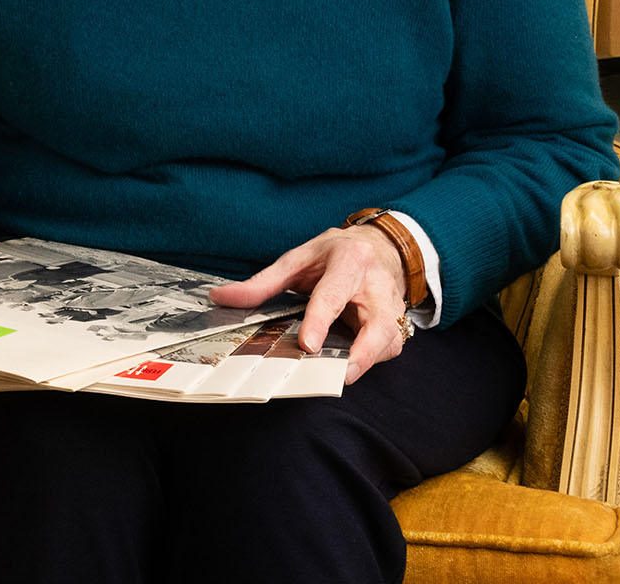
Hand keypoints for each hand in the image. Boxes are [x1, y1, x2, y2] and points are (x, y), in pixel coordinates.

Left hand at [210, 225, 407, 384]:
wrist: (378, 245)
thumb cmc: (334, 253)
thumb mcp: (297, 259)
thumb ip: (262, 283)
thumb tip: (222, 297)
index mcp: (349, 260)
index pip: (333, 294)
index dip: (320, 321)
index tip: (307, 345)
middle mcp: (376, 282)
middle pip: (377, 322)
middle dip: (362, 351)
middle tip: (341, 374)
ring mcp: (391, 303)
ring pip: (389, 338)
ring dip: (368, 360)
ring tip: (342, 374)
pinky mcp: (397, 320)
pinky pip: (391, 345)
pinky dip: (373, 358)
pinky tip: (352, 362)